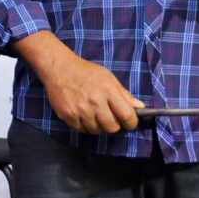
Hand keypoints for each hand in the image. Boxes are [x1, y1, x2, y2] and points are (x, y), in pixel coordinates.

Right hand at [15, 31, 143, 133]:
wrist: (58, 67)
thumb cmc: (85, 71)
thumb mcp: (108, 77)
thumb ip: (123, 93)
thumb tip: (140, 107)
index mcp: (107, 90)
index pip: (127, 115)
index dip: (131, 123)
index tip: (129, 123)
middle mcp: (94, 101)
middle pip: (112, 127)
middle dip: (114, 125)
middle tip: (109, 118)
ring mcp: (80, 109)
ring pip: (96, 130)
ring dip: (97, 126)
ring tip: (93, 114)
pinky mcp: (67, 114)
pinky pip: (80, 130)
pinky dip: (83, 125)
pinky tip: (82, 114)